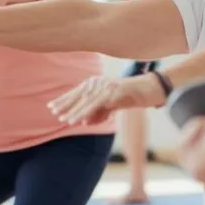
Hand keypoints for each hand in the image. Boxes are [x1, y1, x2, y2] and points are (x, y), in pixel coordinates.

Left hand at [48, 74, 164, 125]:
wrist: (152, 89)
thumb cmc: (134, 96)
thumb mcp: (114, 105)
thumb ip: (100, 112)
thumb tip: (86, 123)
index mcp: (98, 83)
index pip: (78, 91)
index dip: (64, 99)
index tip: (51, 106)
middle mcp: (100, 82)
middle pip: (78, 94)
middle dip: (64, 103)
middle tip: (52, 111)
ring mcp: (106, 87)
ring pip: (85, 101)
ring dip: (73, 111)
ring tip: (63, 120)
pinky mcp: (112, 93)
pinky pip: (96, 105)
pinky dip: (84, 113)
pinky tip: (77, 120)